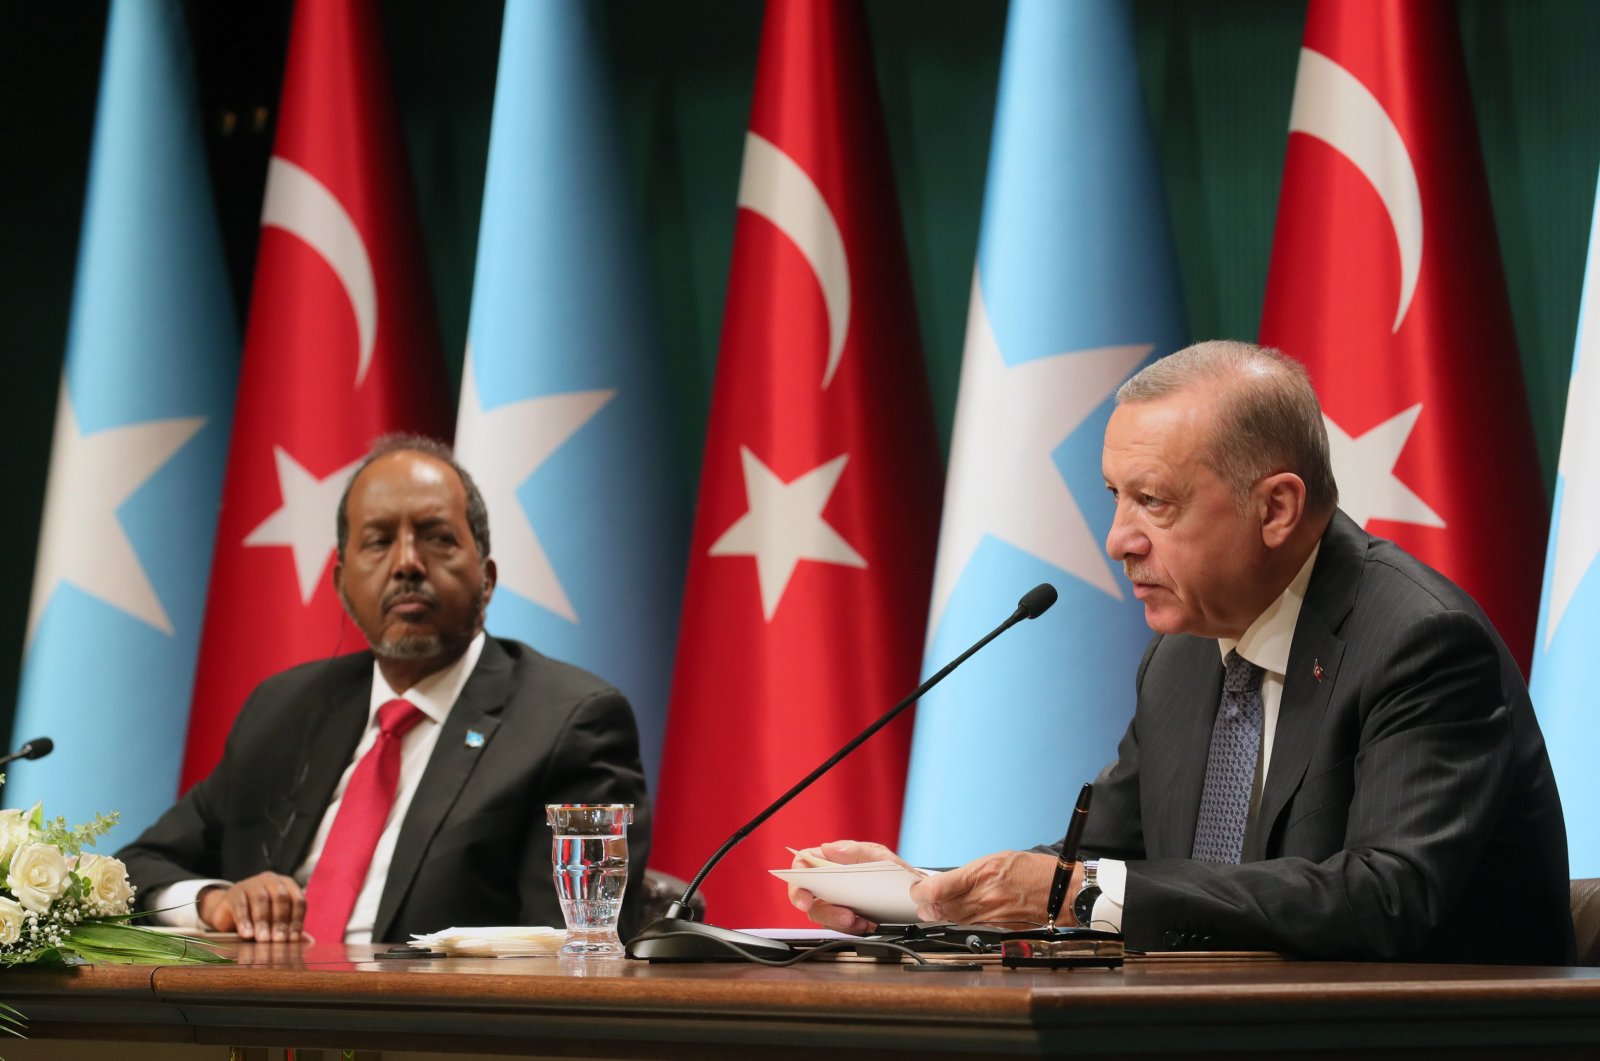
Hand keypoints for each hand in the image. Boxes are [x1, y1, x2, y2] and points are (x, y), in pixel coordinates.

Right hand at [198, 872, 304, 941]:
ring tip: (263, 939)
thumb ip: (290, 929)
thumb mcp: (275, 921)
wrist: (229, 910)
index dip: (297, 920)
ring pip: (261, 900)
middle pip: (281, 898)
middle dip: (281, 920)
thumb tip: (309, 942)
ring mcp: (252, 884)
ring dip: (263, 921)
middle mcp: (272, 881)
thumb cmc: (259, 917)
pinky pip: (240, 905)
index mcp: (288, 886)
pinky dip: (244, 920)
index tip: (293, 939)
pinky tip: (246, 934)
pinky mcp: (234, 892)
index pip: (298, 901)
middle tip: (278, 940)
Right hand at [787, 839, 915, 933]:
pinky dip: (851, 929)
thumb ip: (855, 850)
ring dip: (836, 920)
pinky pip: (840, 929)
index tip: (804, 891)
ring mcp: (833, 904)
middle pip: (806, 895)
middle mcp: (826, 884)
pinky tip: (866, 924)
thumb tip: (829, 849)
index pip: (802, 863)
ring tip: (855, 920)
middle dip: (816, 908)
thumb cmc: (888, 869)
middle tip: (836, 913)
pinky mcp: (844, 921)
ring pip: (821, 916)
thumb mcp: (877, 855)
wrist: (909, 893)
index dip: (797, 876)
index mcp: (828, 861)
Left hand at [909, 850, 1058, 926]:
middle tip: (921, 901)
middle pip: (942, 908)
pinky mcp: (999, 928)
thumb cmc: (1036, 871)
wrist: (1065, 892)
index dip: (921, 891)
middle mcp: (986, 896)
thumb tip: (947, 882)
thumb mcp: (999, 859)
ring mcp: (992, 915)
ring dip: (940, 915)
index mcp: (984, 873)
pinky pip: (971, 927)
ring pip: (953, 920)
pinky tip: (956, 915)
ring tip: (934, 908)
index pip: (939, 888)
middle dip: (926, 906)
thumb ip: (971, 873)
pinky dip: (959, 921)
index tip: (917, 889)